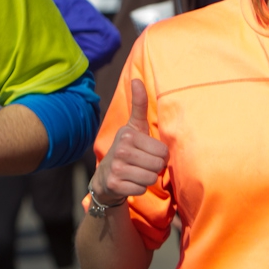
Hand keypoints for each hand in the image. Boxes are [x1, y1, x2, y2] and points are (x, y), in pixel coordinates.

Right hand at [92, 78, 167, 203]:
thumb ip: (139, 105)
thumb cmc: (127, 149)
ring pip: (151, 178)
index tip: (148, 153)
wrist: (105, 177)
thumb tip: (137, 79)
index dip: (160, 156)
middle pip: (158, 165)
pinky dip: (138, 188)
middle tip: (143, 165)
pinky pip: (141, 189)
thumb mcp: (133, 126)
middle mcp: (120, 150)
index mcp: (128, 135)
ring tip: (137, 172)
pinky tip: (129, 182)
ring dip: (148, 178)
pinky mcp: (114, 184)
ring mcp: (116, 168)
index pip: (163, 152)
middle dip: (155, 168)